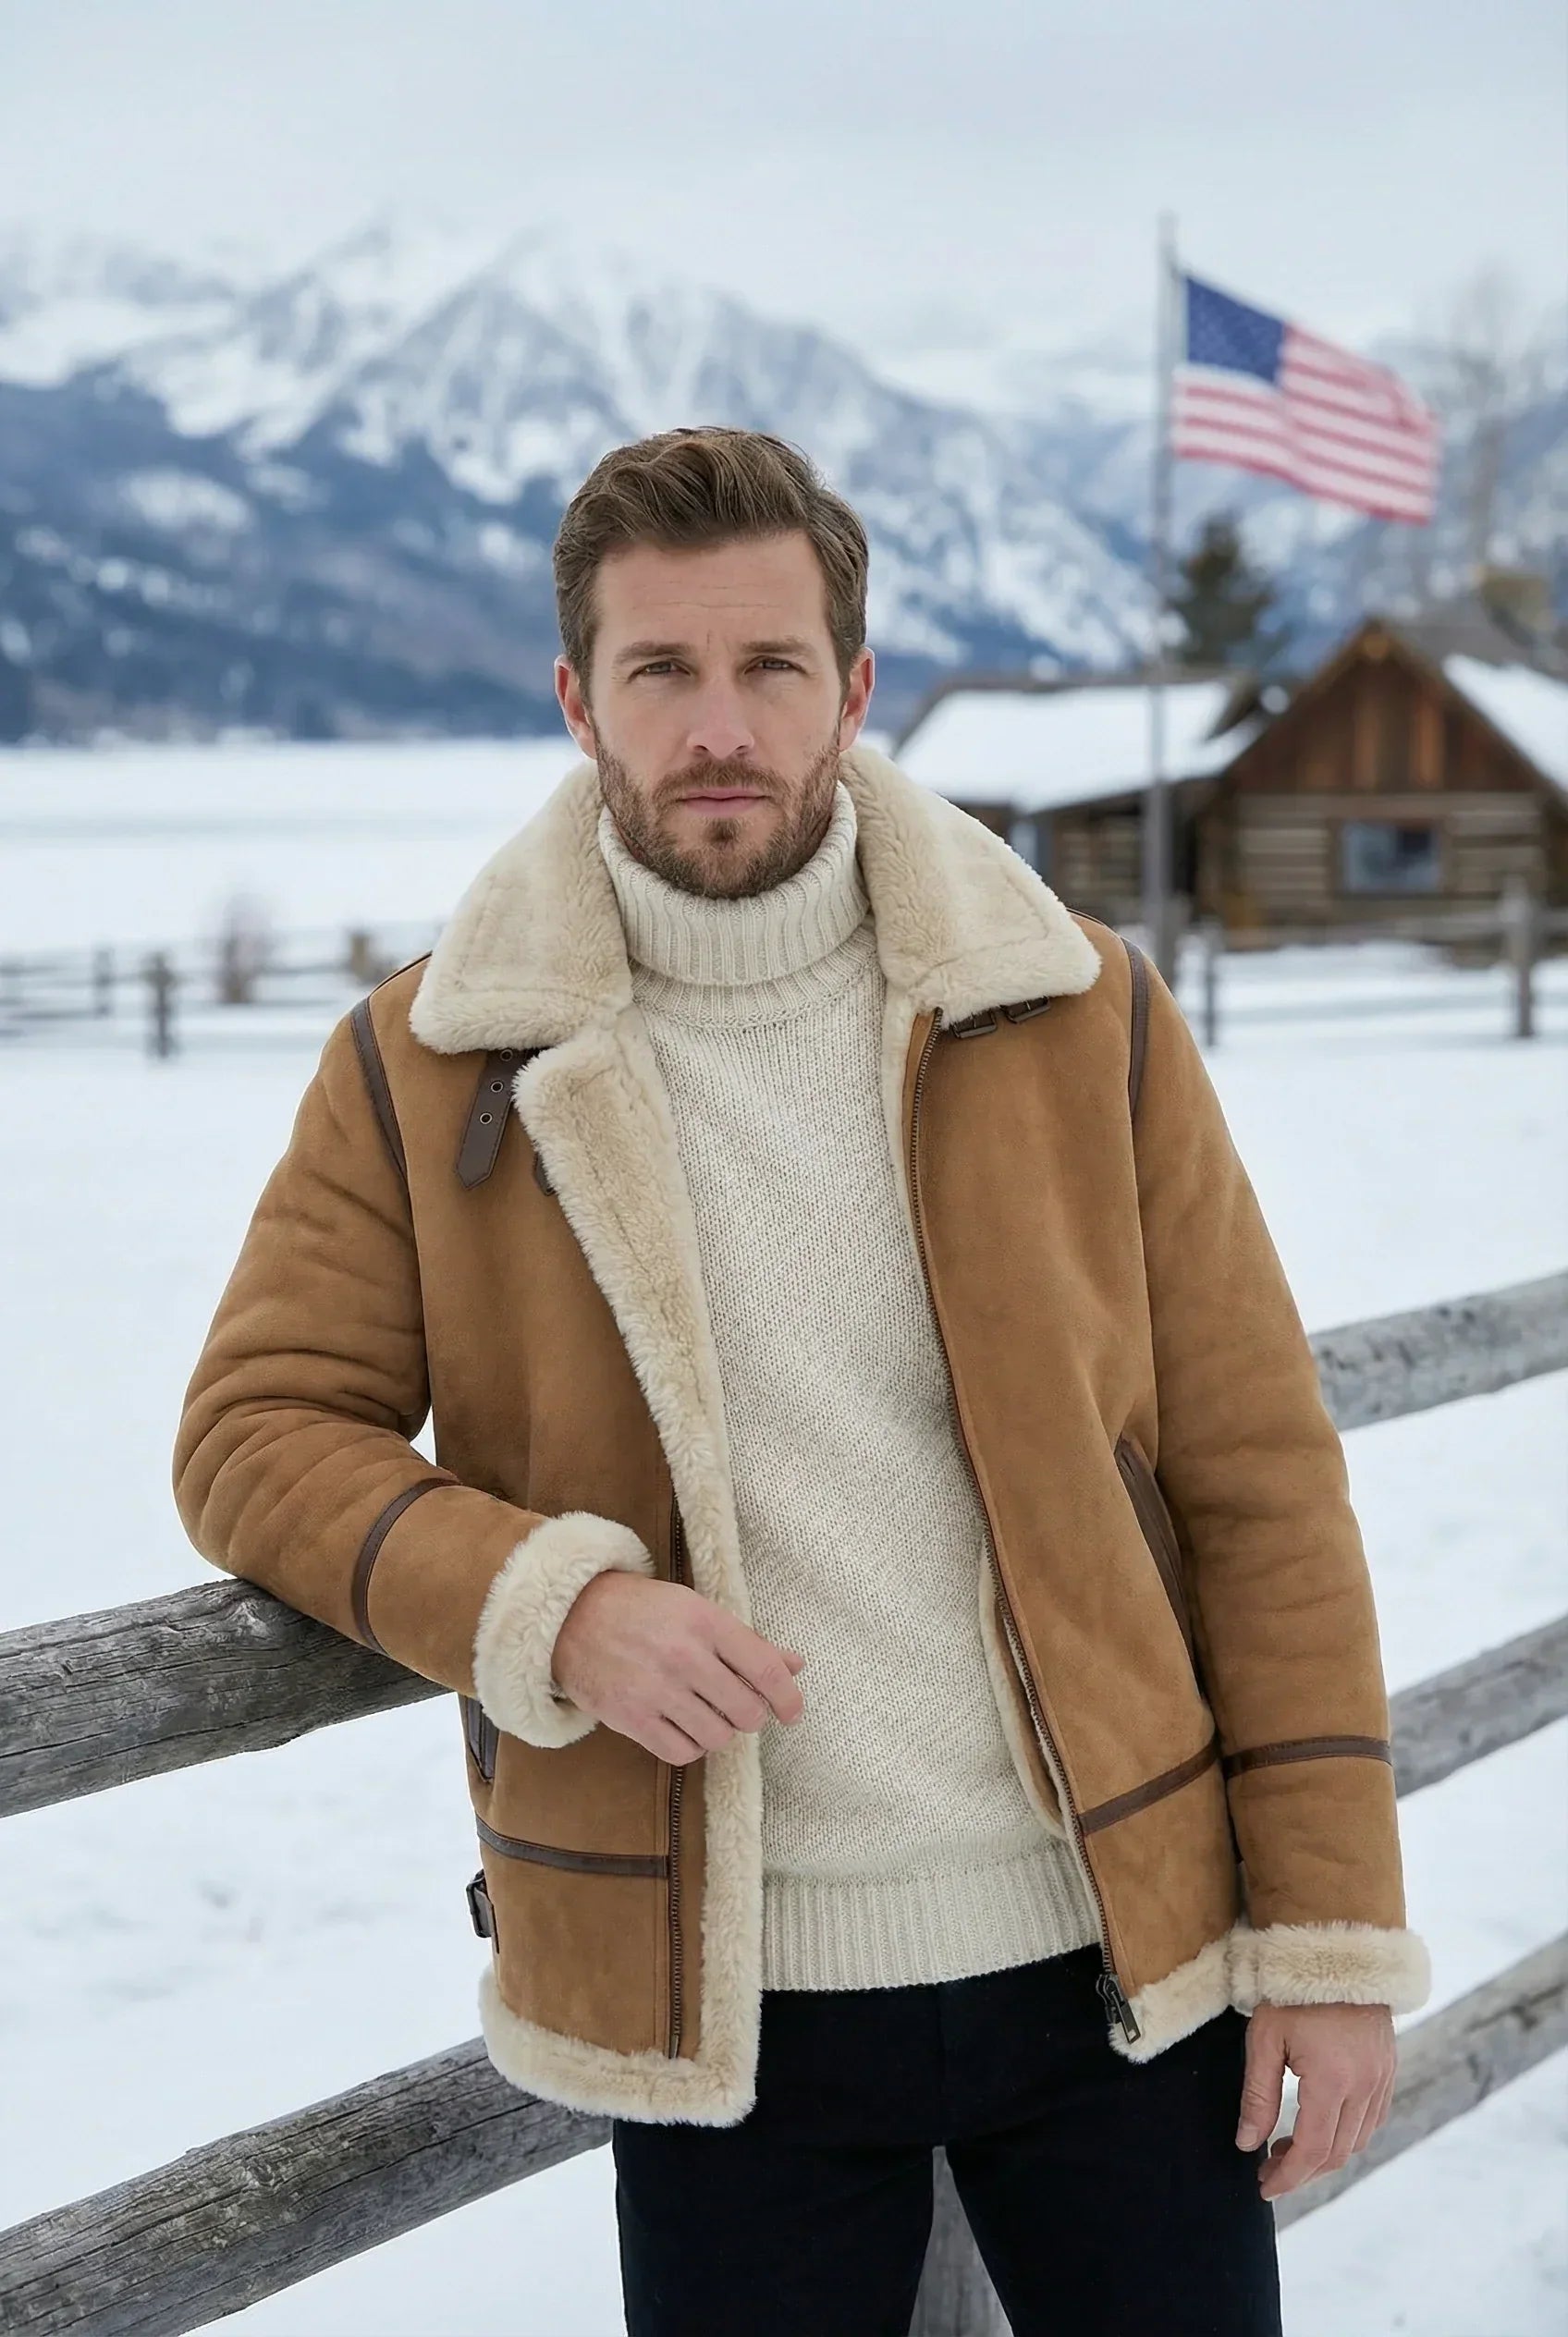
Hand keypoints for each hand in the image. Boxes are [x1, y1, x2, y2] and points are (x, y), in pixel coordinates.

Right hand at [552, 1571, 807, 1763]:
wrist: (571, 1616)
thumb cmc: (641, 1609)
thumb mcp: (696, 1609)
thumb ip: (746, 1641)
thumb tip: (795, 1665)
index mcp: (704, 1621)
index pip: (764, 1668)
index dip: (788, 1697)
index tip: (793, 1712)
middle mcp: (683, 1656)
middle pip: (746, 1711)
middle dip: (751, 1715)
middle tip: (738, 1707)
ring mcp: (655, 1689)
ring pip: (717, 1737)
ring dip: (719, 1731)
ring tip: (705, 1713)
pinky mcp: (630, 1717)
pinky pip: (681, 1753)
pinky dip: (691, 1747)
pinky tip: (684, 1728)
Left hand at [1236, 2000, 1396, 2200]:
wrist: (1339, 1950)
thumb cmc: (1293, 1990)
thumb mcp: (1265, 2038)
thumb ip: (1258, 2096)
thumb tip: (1247, 2144)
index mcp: (1332, 2081)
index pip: (1311, 2150)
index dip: (1287, 2176)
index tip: (1264, 2187)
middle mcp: (1364, 2087)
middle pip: (1336, 2153)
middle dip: (1302, 2171)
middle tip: (1270, 2169)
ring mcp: (1381, 2079)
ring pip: (1358, 2141)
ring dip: (1325, 2155)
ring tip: (1287, 2147)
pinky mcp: (1388, 2069)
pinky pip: (1373, 2119)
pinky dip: (1348, 2135)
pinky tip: (1321, 2126)